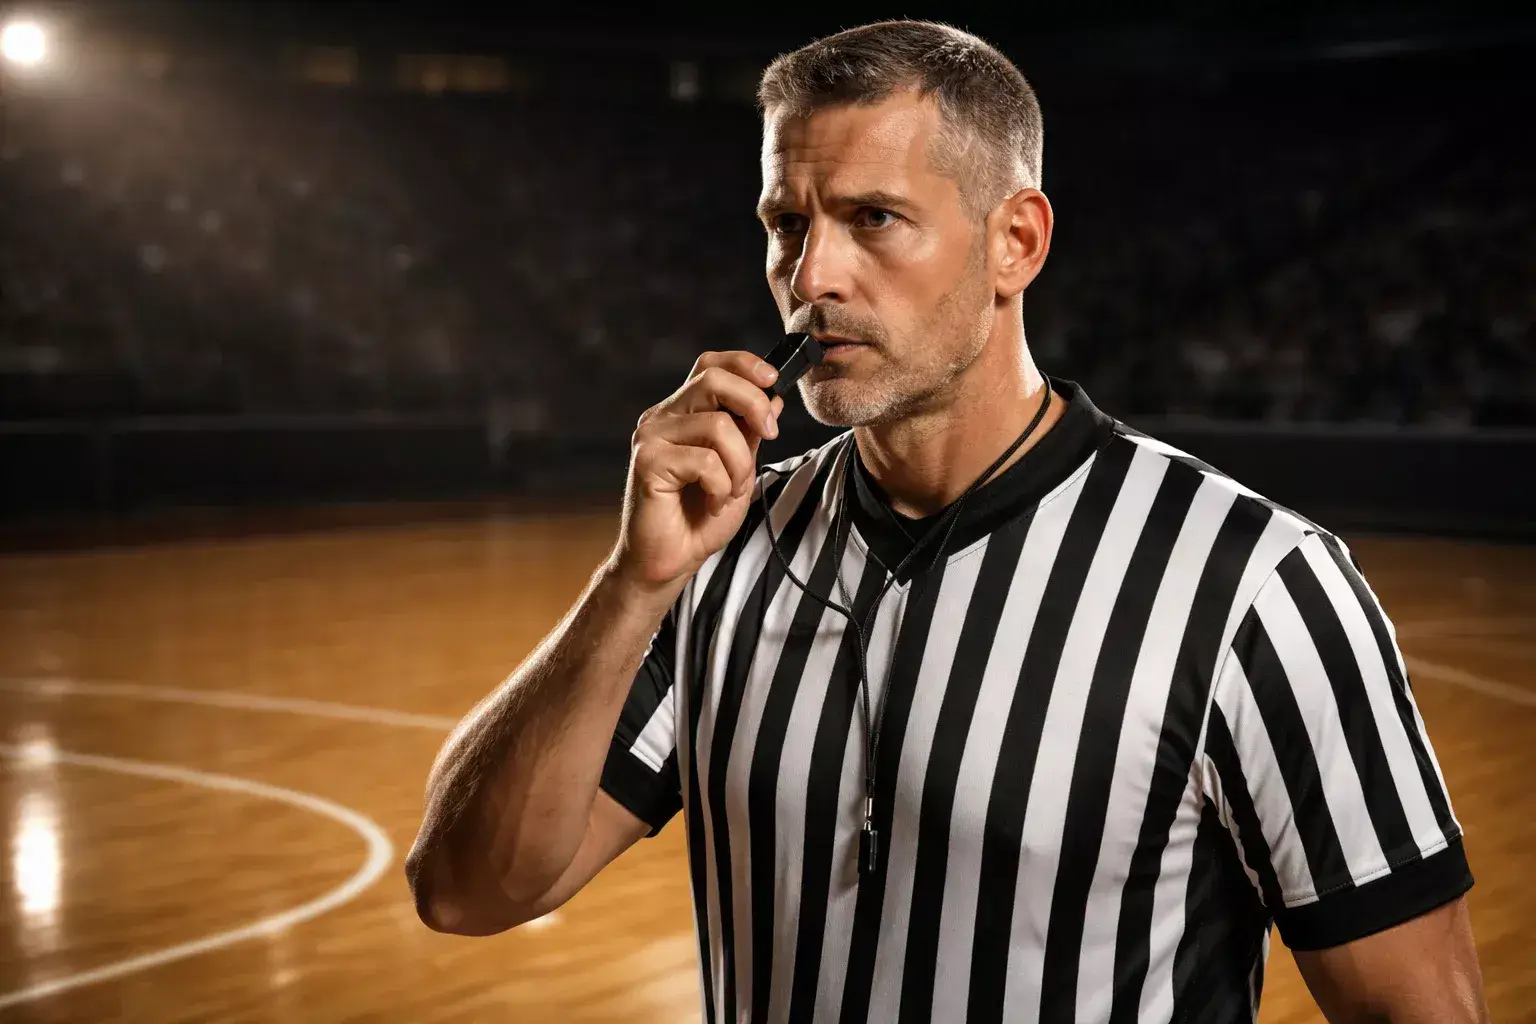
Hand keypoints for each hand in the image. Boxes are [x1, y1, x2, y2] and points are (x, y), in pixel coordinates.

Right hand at [608, 350, 785, 594]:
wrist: (669, 561)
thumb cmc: (698, 518)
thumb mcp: (739, 470)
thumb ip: (751, 434)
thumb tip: (775, 398)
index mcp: (682, 412)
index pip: (710, 364)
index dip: (744, 364)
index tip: (773, 382)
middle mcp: (662, 417)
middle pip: (714, 379)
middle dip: (754, 404)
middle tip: (771, 435)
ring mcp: (651, 437)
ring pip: (718, 425)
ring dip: (740, 464)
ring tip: (731, 491)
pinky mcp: (647, 462)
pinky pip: (705, 460)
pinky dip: (721, 487)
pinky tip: (712, 503)